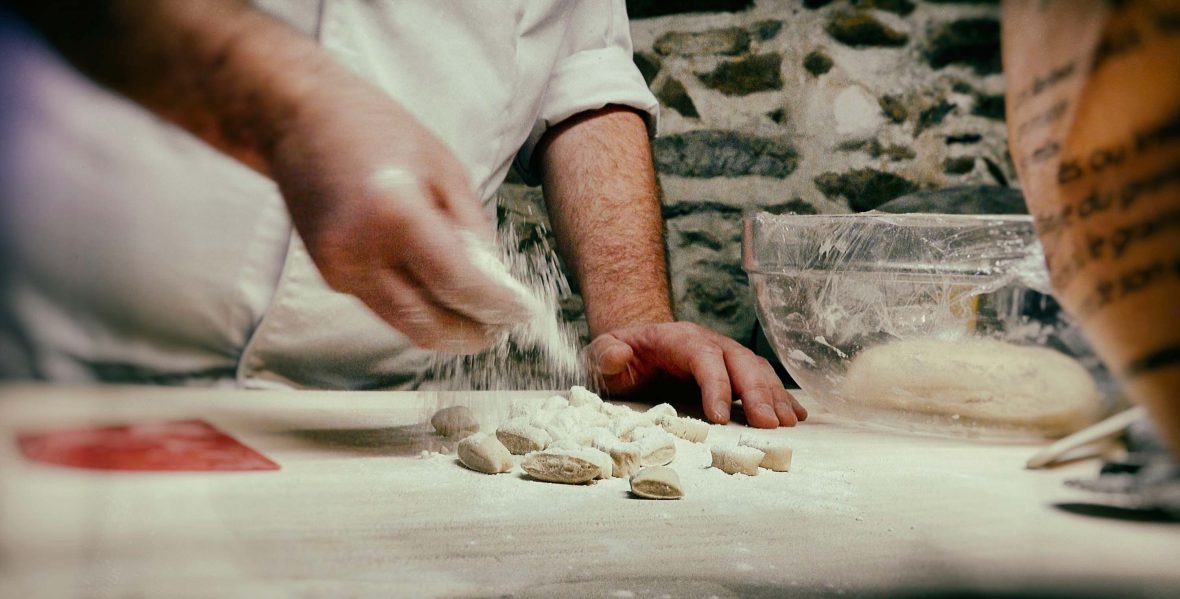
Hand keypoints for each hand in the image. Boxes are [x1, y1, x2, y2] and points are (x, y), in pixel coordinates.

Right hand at [267, 82, 529, 353]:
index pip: (457, 284)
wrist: (296, 118)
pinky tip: (442, 296)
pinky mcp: (331, 275)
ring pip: (405, 325)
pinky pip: (385, 307)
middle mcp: (360, 250)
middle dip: (473, 334)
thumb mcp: (444, 167)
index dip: (496, 306)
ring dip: (446, 329)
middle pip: (428, 324)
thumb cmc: (373, 128)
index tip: (523, 312)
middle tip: (503, 327)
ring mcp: (340, 269)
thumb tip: (496, 279)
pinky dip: (419, 308)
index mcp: (394, 212)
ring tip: (480, 318)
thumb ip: (472, 228)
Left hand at [587, 322, 806, 427]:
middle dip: (757, 393)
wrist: (637, 346)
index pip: (704, 357)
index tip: (721, 418)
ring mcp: (726, 357)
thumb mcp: (602, 354)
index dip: (716, 385)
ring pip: (757, 371)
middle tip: (769, 425)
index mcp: (678, 339)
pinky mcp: (734, 372)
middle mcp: (709, 344)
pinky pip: (762, 380)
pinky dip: (781, 396)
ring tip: (787, 424)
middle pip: (740, 363)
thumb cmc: (621, 357)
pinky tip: (796, 415)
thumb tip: (616, 355)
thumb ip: (604, 354)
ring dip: (774, 397)